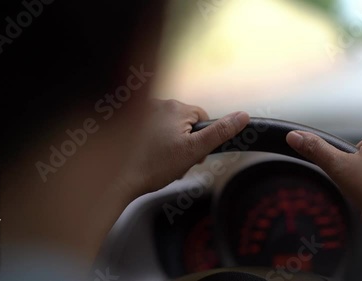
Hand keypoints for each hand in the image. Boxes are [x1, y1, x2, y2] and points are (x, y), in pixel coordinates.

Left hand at [117, 99, 249, 198]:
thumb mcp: (194, 151)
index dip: (201, 139)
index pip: (201, 118)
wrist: (118, 178)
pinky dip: (151, 140)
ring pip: (167, 126)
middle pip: (183, 122)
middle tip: (176, 161)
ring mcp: (140, 111)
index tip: (192, 155)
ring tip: (160, 161)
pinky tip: (147, 156)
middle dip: (184, 141)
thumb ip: (220, 132)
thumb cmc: (155, 166)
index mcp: (176, 108)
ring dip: (168, 141)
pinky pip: (149, 128)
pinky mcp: (127, 122)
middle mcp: (157, 103)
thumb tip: (243, 116)